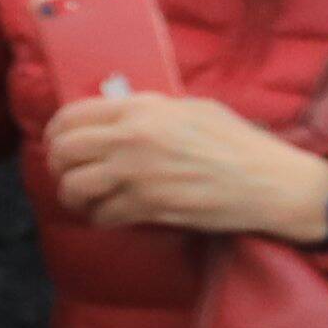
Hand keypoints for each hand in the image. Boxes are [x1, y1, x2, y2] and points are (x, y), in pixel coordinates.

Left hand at [40, 88, 327, 238]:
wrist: (270, 182)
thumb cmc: (240, 143)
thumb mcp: (193, 109)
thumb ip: (150, 110)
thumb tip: (119, 114)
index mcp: (140, 109)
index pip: (71, 116)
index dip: (56, 132)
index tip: (59, 144)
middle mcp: (131, 139)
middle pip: (63, 152)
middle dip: (57, 166)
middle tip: (67, 174)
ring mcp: (137, 175)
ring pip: (74, 187)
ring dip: (74, 196)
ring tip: (85, 199)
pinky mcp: (148, 208)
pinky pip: (103, 215)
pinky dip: (101, 218)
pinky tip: (111, 216)